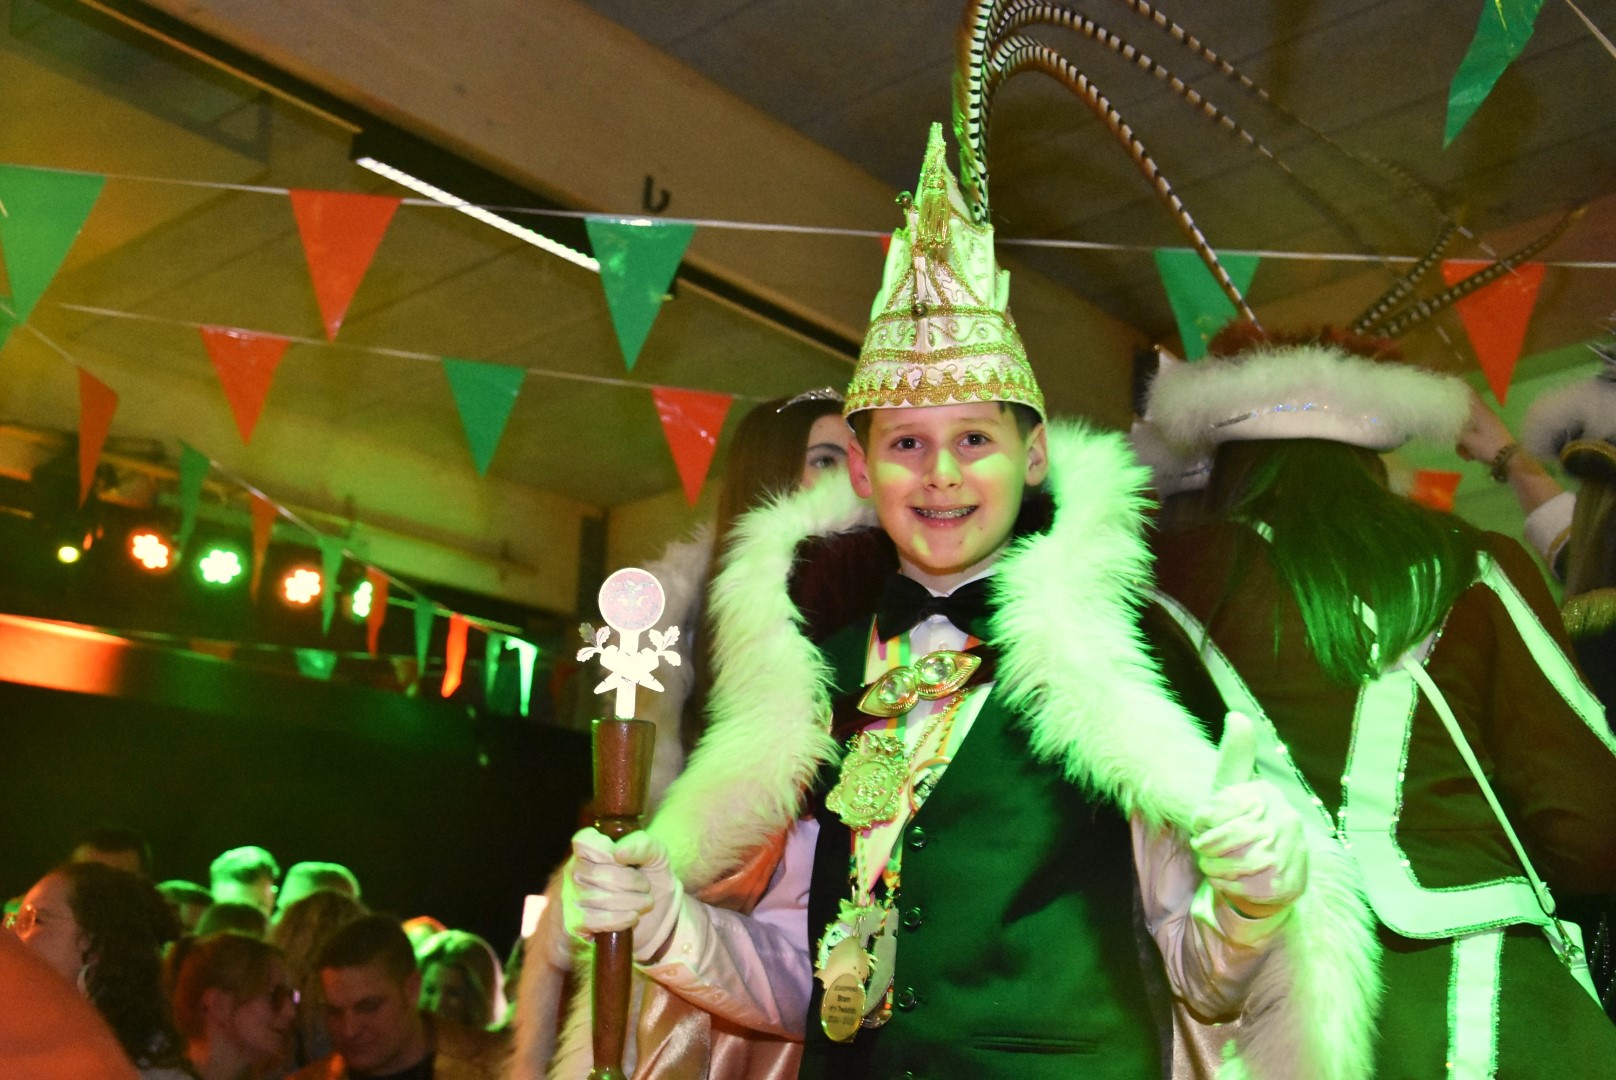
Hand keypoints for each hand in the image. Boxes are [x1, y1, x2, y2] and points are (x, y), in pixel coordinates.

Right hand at [564, 828, 683, 961]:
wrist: (658, 913)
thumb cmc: (651, 875)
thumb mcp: (656, 853)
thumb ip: (641, 845)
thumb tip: (618, 852)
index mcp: (589, 847)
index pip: (584, 841)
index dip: (606, 851)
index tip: (626, 861)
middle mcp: (575, 869)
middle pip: (596, 873)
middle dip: (629, 881)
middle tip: (646, 887)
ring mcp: (572, 896)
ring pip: (596, 898)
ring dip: (629, 902)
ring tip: (644, 902)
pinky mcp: (576, 922)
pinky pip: (593, 920)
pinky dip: (619, 919)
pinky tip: (633, 917)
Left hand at [1190, 712, 1307, 917]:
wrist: (1261, 869)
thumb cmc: (1237, 822)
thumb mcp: (1230, 788)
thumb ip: (1234, 756)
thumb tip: (1237, 716)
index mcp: (1267, 795)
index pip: (1217, 812)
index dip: (1202, 823)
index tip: (1202, 825)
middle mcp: (1286, 821)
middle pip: (1225, 841)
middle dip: (1207, 850)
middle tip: (1204, 851)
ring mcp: (1292, 854)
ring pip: (1235, 866)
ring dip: (1216, 870)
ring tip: (1215, 866)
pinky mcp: (1291, 884)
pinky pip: (1247, 890)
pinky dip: (1230, 889)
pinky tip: (1232, 883)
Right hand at [1456, 386, 1514, 463]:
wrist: (1509, 460)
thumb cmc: (1488, 447)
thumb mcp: (1468, 440)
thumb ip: (1455, 431)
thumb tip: (1442, 424)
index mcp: (1481, 413)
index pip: (1471, 395)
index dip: (1462, 388)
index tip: (1450, 383)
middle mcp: (1485, 416)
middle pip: (1465, 414)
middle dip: (1456, 425)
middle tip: (1451, 434)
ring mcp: (1488, 426)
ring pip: (1468, 428)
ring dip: (1463, 440)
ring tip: (1465, 452)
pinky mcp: (1490, 435)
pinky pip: (1474, 436)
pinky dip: (1470, 445)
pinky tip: (1470, 456)